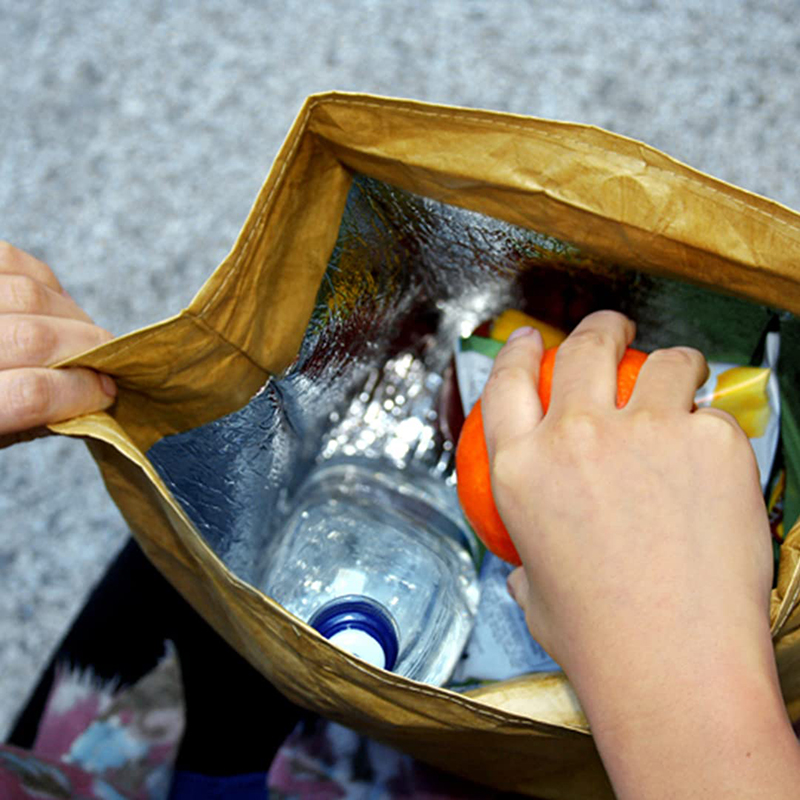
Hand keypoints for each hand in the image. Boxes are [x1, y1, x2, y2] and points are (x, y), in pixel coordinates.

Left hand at [0, 242, 115, 444]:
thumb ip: (32, 416)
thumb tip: (93, 395)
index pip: (30, 394)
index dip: (78, 392)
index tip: (105, 393)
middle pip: (33, 338)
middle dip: (86, 349)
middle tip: (106, 361)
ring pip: (28, 293)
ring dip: (70, 316)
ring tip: (79, 335)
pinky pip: (10, 258)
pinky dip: (42, 281)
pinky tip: (49, 302)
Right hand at [481, 310, 799, 797]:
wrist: (673, 668)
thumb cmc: (599, 640)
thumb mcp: (533, 588)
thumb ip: (528, 556)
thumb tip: (530, 558)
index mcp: (521, 468)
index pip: (507, 381)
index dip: (520, 350)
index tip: (532, 339)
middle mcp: (574, 436)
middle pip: (585, 347)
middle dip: (601, 328)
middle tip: (614, 331)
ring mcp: (644, 433)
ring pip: (663, 361)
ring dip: (671, 364)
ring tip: (681, 379)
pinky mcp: (710, 442)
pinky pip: (713, 414)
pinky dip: (714, 428)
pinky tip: (714, 461)